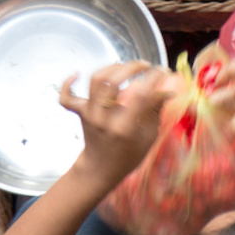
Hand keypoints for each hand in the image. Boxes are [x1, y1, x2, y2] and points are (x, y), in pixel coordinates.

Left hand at [59, 61, 172, 186]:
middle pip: (113, 82)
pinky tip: (76, 74)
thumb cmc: (128, 156)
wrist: (99, 170)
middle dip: (132, 67)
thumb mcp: (148, 137)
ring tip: (125, 66)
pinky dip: (67, 84)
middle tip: (145, 65)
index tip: (163, 71)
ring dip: (112, 68)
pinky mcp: (79, 113)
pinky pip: (66, 98)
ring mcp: (89, 115)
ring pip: (94, 81)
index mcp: (124, 128)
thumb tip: (168, 89)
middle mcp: (104, 119)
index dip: (154, 79)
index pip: (140, 95)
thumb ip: (155, 111)